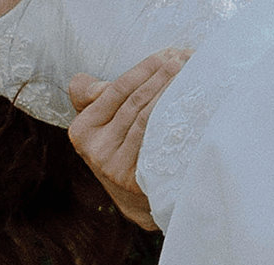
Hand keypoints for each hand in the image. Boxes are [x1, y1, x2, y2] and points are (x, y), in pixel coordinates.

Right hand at [67, 48, 191, 231]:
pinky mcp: (132, 179)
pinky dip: (171, 118)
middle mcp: (93, 148)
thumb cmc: (125, 152)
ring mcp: (112, 165)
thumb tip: (88, 84)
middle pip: (133, 102)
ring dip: (170, 93)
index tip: (167, 54)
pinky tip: (187, 106)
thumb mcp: (105, 125)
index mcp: (82, 130)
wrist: (138, 202)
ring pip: (145, 118)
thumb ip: (97, 98)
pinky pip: (154, 139)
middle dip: (161, 76)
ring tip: (191, 75)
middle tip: (186, 59)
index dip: (143, 70)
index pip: (116, 90)